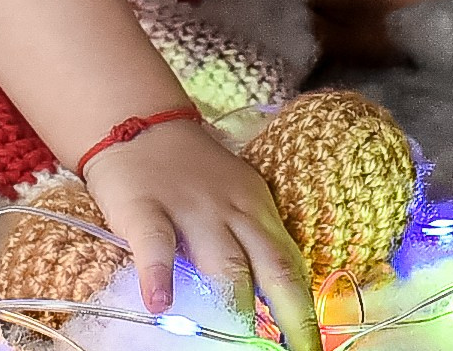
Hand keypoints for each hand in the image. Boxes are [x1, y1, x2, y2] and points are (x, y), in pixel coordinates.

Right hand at [82, 119, 321, 350]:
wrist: (141, 123)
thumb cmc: (190, 172)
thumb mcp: (235, 199)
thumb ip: (252, 242)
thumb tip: (270, 300)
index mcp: (258, 209)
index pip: (292, 264)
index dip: (305, 309)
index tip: (311, 344)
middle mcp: (233, 210)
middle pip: (272, 266)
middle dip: (289, 314)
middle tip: (294, 350)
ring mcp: (191, 209)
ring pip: (223, 261)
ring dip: (236, 303)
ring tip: (238, 338)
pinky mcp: (145, 208)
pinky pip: (156, 244)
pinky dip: (158, 275)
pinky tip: (160, 304)